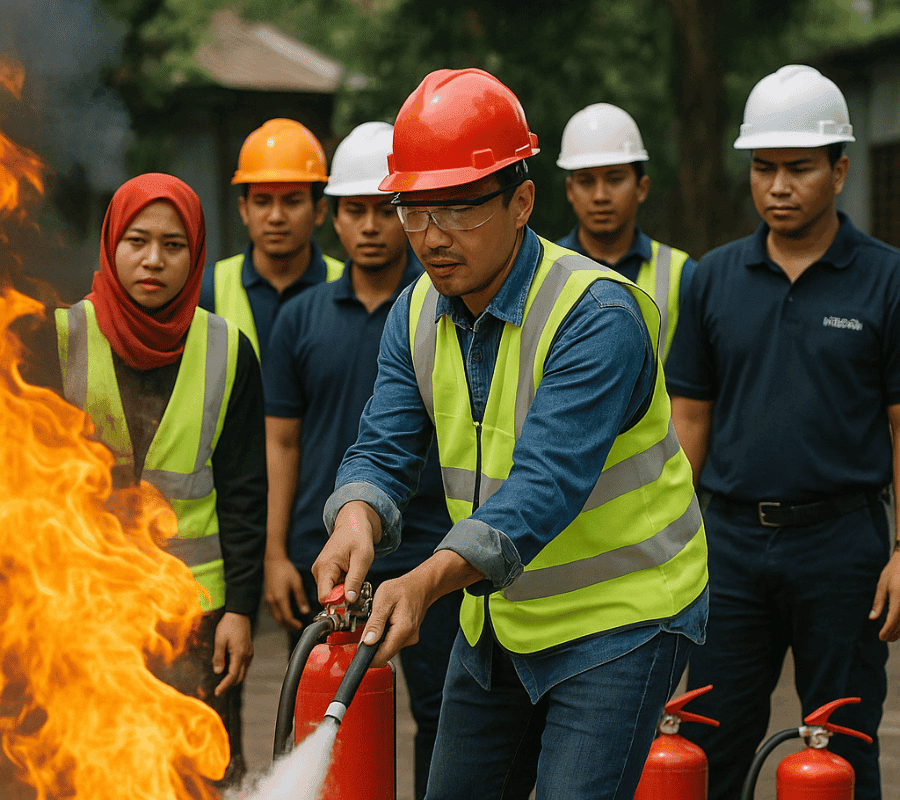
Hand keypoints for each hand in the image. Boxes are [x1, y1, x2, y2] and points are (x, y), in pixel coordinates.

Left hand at [212, 612, 252, 695]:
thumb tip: (218, 671)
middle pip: (240, 677)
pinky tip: (228, 667)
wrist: (239, 613)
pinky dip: (236, 670)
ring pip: (243, 671)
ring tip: (221, 679)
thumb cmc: (228, 625)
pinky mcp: (249, 649)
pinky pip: (244, 665)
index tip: (217, 692)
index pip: (232, 676)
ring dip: (233, 677)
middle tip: (218, 688)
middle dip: (229, 684)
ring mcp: (249, 652)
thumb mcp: (219, 640)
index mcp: (239, 654)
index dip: (224, 686)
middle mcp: (246, 655)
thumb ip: (218, 657)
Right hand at [265, 555, 307, 630]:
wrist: (274, 561)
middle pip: (279, 619)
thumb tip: (305, 611)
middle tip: (297, 627)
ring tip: (293, 623)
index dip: (293, 624)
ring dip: (283, 621)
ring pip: (275, 616)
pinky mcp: (267, 596)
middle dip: (288, 625)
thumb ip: (301, 599)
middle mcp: (272, 601)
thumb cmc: (285, 570)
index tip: (300, 626)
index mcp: (280, 598)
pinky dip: (279, 615)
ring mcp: (268, 599)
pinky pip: (273, 610)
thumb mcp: (296, 583)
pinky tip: (286, 613)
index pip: (286, 617)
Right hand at [312, 501, 377, 604]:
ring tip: (357, 577)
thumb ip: (355, 580)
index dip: (338, 605)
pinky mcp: (325, 571)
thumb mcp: (362, 558)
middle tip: (360, 587)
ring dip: (345, 591)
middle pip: (328, 597)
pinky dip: (344, 585)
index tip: (353, 603)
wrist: (353, 523)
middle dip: (344, 598)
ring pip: (332, 592)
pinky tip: (352, 575)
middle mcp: (318, 571)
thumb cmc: (358, 537)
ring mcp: (320, 571)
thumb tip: (349, 600)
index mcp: (325, 568)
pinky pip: (333, 586)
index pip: (324, 597)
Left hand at [360, 549, 482, 667]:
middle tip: (370, 626)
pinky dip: (386, 635)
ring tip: (380, 620)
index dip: (367, 655)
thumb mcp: (383, 600)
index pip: (381, 656)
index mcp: (402, 630)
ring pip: (388, 648)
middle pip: (384, 654)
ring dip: (379, 639)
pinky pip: (393, 642)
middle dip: (372, 645)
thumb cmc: (403, 588)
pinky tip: (387, 621)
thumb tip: (366, 642)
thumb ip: (375, 623)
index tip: (359, 647)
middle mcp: (408, 638)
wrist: (421, 585)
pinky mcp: (408, 637)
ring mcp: (410, 639)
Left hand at [870, 549, 899, 641]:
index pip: (893, 619)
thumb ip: (879, 602)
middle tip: (885, 639)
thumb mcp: (882, 585)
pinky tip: (899, 628)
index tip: (881, 638)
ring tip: (892, 636)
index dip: (887, 630)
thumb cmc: (893, 572)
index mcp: (898, 597)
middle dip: (894, 634)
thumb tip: (872, 618)